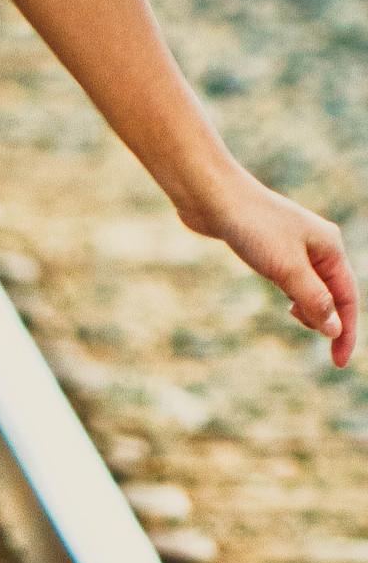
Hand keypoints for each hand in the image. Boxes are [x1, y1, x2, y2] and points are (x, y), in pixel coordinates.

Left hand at [177, 164, 358, 367]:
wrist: (215, 199)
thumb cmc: (253, 228)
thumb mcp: (287, 269)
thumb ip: (313, 300)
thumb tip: (334, 329)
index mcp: (331, 248)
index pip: (347, 298)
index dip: (346, 332)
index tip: (339, 363)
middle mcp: (319, 247)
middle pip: (333, 295)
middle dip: (325, 320)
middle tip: (304, 333)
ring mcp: (297, 248)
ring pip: (313, 290)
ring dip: (308, 309)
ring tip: (292, 315)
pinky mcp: (274, 250)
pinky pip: (295, 282)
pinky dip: (294, 297)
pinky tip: (286, 302)